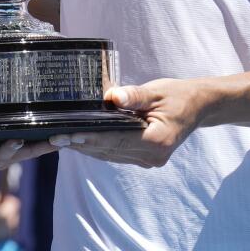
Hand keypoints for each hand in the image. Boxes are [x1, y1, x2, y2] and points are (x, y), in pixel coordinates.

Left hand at [49, 78, 206, 167]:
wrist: (198, 106)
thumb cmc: (177, 95)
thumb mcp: (157, 91)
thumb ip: (134, 95)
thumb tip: (112, 97)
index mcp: (156, 140)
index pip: (115, 139)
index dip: (89, 137)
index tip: (67, 135)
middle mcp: (151, 156)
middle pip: (108, 150)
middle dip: (79, 144)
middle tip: (51, 139)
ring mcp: (148, 160)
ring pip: (109, 154)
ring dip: (84, 147)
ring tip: (58, 141)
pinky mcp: (144, 157)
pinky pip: (115, 153)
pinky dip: (97, 147)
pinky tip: (78, 140)